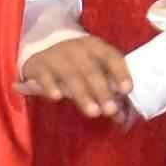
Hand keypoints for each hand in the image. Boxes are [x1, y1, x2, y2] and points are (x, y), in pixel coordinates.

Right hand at [20, 32, 136, 122]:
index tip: (127, 90)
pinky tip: (57, 97)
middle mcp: (78, 49)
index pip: (112, 57)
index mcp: (96, 47)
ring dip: (83, 94)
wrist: (43, 48)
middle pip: (92, 70)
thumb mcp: (94, 71)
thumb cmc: (78, 64)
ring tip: (93, 112)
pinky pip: (45, 76)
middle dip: (102, 91)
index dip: (121, 73)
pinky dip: (50, 86)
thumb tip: (123, 118)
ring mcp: (57, 55)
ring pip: (71, 75)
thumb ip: (109, 93)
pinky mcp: (39, 65)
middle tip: (111, 110)